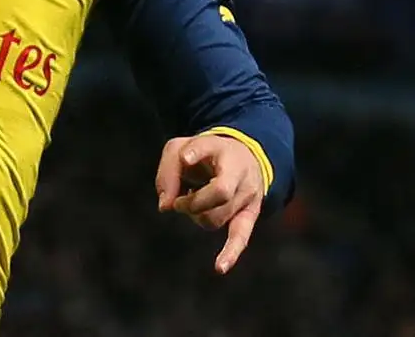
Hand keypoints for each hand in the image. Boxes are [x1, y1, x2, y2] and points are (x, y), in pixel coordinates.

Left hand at [156, 133, 265, 274]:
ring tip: (193, 202)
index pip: (207, 148)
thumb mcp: (181, 149)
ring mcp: (247, 194)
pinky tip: (219, 267)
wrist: (243, 157)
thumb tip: (165, 206)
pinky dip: (231, 252)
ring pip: (219, 216)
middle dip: (192, 202)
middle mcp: (239, 171)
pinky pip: (242, 236)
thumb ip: (168, 172)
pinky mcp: (250, 213)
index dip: (194, 153)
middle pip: (219, 193)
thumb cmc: (204, 154)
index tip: (186, 158)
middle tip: (178, 201)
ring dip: (197, 216)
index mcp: (220, 148)